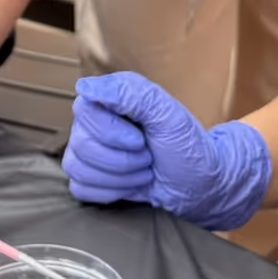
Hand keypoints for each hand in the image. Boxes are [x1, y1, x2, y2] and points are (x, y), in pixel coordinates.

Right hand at [63, 72, 269, 230]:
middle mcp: (94, 123)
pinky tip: (129, 185)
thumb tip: (86, 87)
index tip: (141, 138)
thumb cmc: (188, 148)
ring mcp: (89, 152)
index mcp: (111, 99)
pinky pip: (79, 187)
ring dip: (119, 177)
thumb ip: (130, 93)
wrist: (199, 185)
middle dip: (123, 159)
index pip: (83, 110)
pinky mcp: (89, 179)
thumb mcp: (168, 114)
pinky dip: (109, 191)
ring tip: (143, 170)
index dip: (112, 132)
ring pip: (77, 167)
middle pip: (81, 143)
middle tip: (147, 155)